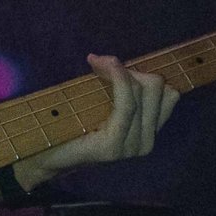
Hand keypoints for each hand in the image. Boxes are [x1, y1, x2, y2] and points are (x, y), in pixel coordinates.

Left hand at [29, 54, 179, 176]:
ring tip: (95, 63)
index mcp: (149, 133)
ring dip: (116, 69)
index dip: (143, 72)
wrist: (47, 155)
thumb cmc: (73, 125)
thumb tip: (123, 60)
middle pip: (156, 87)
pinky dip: (116, 77)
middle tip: (99, 62)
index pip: (168, 93)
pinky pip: (126, 103)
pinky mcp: (114, 146)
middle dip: (130, 68)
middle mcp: (147, 143)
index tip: (114, 65)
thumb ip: (123, 90)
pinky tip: (100, 65)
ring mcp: (132, 147)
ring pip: (141, 90)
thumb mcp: (105, 104)